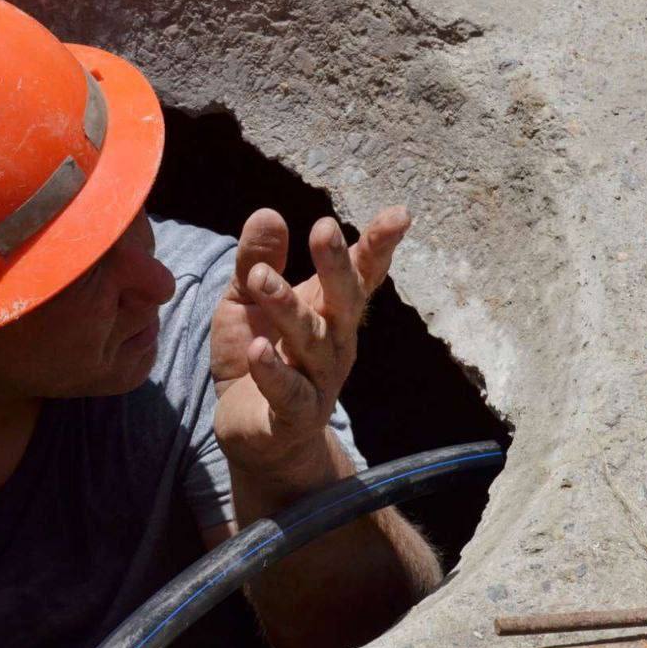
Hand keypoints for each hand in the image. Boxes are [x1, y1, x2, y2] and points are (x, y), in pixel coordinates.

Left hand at [211, 206, 409, 481]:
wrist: (255, 435)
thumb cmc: (257, 355)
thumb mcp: (247, 301)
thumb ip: (256, 259)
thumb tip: (268, 212)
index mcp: (329, 309)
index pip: (360, 274)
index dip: (379, 245)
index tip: (400, 214)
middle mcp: (336, 342)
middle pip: (345, 301)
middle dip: (337, 265)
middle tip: (324, 228)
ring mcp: (319, 380)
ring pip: (311, 342)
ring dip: (287, 308)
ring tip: (261, 277)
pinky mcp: (294, 415)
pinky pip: (288, 392)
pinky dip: (273, 371)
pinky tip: (257, 350)